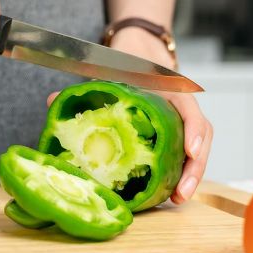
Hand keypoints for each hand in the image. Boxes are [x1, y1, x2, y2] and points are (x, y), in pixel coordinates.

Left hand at [46, 27, 212, 203]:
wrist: (140, 53)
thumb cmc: (125, 64)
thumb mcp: (108, 70)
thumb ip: (85, 85)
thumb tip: (51, 100)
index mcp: (168, 87)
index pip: (189, 107)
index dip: (193, 130)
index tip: (190, 151)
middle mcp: (181, 104)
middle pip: (200, 135)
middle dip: (194, 167)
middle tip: (180, 193)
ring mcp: (181, 118)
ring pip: (197, 147)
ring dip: (191, 174)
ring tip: (177, 199)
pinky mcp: (177, 132)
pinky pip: (185, 152)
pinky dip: (181, 171)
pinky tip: (170, 192)